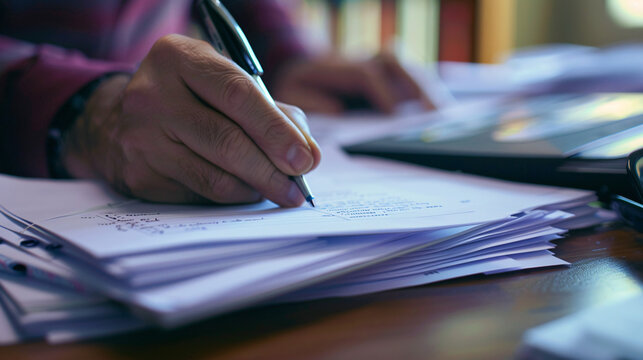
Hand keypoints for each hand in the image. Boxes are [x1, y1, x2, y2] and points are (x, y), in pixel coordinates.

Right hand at [61, 34, 320, 206]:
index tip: (305, 159)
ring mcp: (140, 138)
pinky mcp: (139, 175)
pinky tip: (244, 191)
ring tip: (279, 191)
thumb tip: (308, 155)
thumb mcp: (224, 83)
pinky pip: (198, 195)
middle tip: (297, 188)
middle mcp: (152, 95)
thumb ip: (272, 112)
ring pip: (214, 176)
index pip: (237, 94)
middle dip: (271, 170)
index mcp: (179, 58)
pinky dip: (230, 198)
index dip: (276, 130)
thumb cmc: (190, 98)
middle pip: (226, 141)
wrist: (121, 119)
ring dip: (255, 189)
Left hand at [271, 53, 432, 113]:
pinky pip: (411, 76)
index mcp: (339, 66)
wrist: (301, 66)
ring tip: (443, 112)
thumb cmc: (299, 86)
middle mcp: (363, 60)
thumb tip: (338, 112)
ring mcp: (378, 65)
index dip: (381, 91)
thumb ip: (311, 103)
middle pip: (394, 63)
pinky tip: (439, 109)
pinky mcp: (387, 74)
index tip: (391, 113)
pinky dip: (426, 89)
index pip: (366, 74)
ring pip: (406, 67)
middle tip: (432, 111)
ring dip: (426, 87)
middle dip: (414, 86)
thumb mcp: (294, 95)